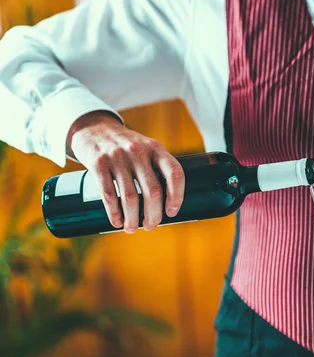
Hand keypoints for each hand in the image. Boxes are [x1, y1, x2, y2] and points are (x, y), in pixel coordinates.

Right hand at [68, 111, 184, 232]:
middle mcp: (139, 151)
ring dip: (133, 218)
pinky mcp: (98, 163)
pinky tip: (117, 221)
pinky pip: (109, 194)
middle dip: (154, 215)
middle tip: (151, 226)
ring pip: (131, 197)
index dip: (177, 196)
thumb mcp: (146, 147)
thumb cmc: (125, 145)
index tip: (172, 211)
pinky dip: (114, 212)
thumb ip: (156, 168)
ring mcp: (118, 157)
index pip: (175, 173)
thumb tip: (165, 204)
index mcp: (156, 148)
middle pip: (153, 191)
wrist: (93, 127)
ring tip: (132, 228)